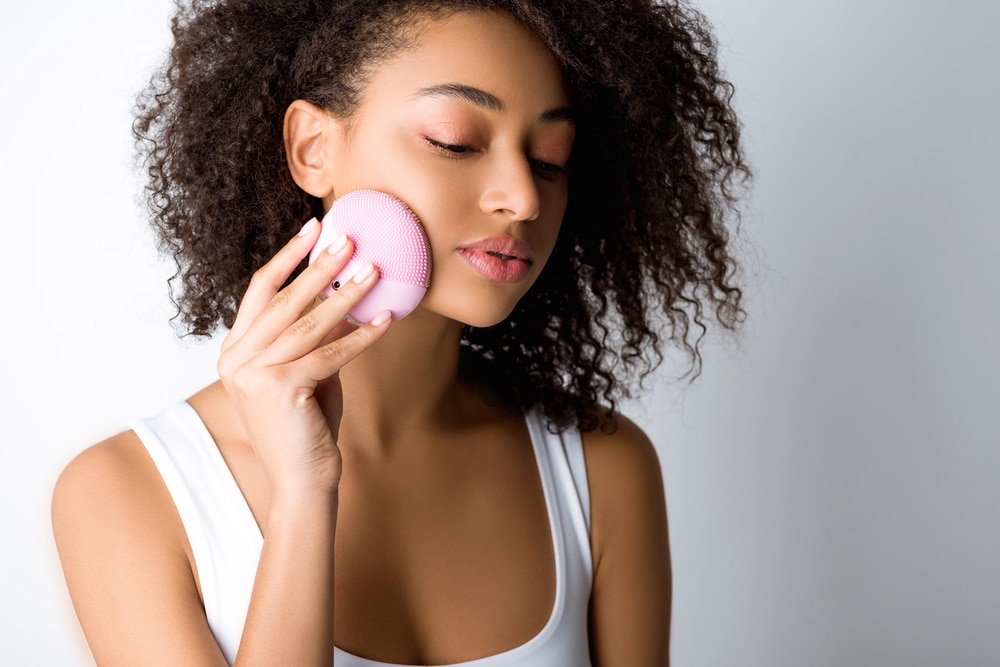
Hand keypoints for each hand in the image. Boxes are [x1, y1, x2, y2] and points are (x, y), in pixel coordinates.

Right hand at [217, 218, 390, 498]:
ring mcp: (252, 373)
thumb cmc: (306, 428)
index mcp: (233, 351)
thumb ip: (313, 337)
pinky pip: (330, 353)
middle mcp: (235, 359)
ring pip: (307, 322)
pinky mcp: (279, 388)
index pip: (260, 291)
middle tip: (349, 239)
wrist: (302, 481)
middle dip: (319, 266)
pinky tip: (386, 320)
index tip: (313, 229)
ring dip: (345, 294)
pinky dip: (361, 336)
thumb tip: (344, 293)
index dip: (288, 256)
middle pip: (283, 299)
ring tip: (374, 270)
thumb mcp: (306, 372)